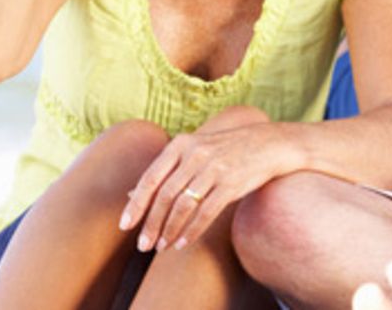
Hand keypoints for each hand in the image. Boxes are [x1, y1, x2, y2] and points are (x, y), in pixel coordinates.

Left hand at [118, 109, 288, 252]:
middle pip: (165, 194)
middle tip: (143, 245)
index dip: (136, 204)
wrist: (267, 145)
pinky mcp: (231, 183)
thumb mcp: (192, 153)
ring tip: (162, 246)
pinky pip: (206, 212)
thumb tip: (130, 194)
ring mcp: (214, 168)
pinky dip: (192, 230)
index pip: (151, 177)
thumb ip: (164, 171)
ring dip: (170, 230)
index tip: (125, 226)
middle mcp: (195, 153)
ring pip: (183, 205)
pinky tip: (183, 243)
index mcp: (180, 144)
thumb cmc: (223, 152)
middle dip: (151, 223)